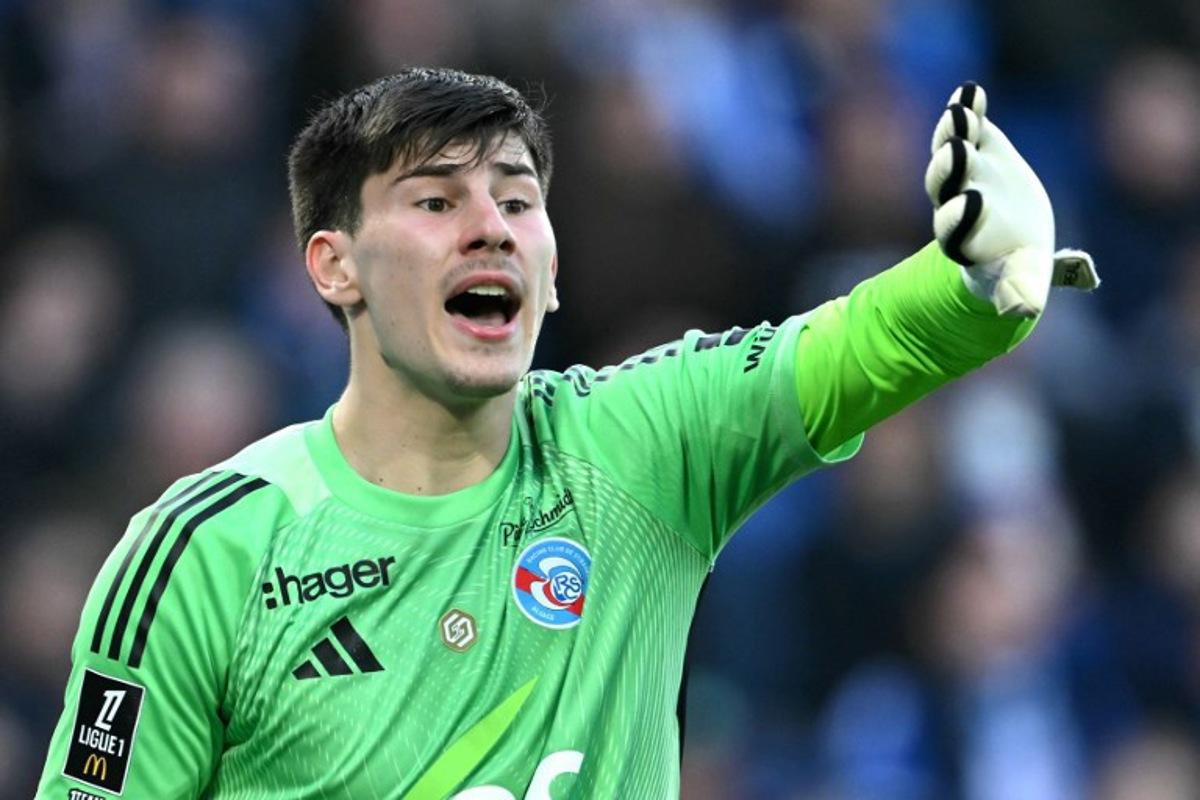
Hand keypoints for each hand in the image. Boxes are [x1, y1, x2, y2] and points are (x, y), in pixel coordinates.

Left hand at [924, 82, 1098, 317]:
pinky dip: (969, 109)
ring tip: (960, 112)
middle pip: (946, 184)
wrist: (1009, 234)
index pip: (955, 228)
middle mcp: (956, 202)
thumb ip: (1020, 292)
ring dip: (954, 132)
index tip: (970, 204)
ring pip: (952, 151)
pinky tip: (971, 91)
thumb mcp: (1020, 283)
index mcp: (964, 237)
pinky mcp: (976, 145)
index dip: (960, 217)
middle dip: (949, 169)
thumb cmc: (1015, 264)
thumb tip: (1023, 311)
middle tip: (955, 152)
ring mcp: (962, 172)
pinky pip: (969, 125)